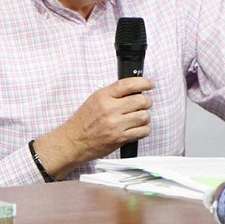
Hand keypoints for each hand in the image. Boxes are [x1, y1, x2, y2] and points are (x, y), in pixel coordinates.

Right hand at [35, 77, 154, 177]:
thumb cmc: (84, 120)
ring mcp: (115, 125)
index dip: (143, 82)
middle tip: (145, 103)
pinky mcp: (120, 138)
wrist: (74, 141)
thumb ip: (113, 94)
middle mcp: (110, 109)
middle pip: (140, 100)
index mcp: (103, 96)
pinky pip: (142, 131)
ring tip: (140, 117)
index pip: (128, 85)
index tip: (150, 84)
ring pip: (144, 116)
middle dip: (147, 101)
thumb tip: (135, 89)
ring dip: (145, 116)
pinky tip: (138, 128)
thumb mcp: (95, 100)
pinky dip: (144, 129)